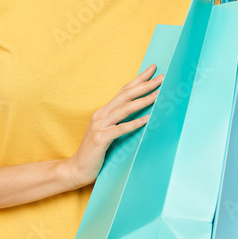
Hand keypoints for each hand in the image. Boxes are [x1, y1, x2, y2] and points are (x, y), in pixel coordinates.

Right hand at [64, 65, 162, 187]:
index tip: (153, 69)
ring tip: (158, 94)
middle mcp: (101, 115)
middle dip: (144, 85)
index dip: (138, 79)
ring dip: (143, 100)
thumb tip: (142, 115)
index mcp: (104, 112)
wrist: (76, 169)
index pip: (123, 91)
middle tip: (161, 77)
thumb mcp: (108, 133)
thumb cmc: (95, 153)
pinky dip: (134, 123)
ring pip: (124, 109)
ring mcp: (100, 126)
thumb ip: (119, 122)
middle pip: (126, 95)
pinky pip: (120, 129)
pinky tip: (147, 118)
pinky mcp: (100, 139)